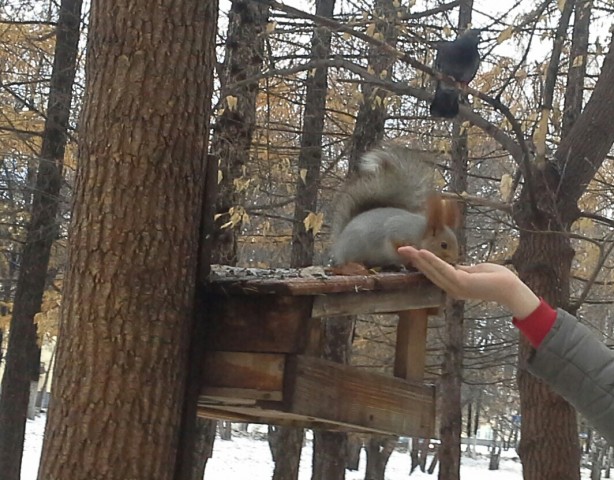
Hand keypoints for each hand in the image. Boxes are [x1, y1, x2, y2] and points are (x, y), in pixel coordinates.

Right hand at [397, 246, 539, 318]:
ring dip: (420, 259)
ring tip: (408, 249)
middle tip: (401, 248)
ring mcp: (455, 288)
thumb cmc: (497, 278)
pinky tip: (423, 253)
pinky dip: (432, 261)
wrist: (511, 288)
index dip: (421, 262)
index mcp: (453, 285)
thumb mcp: (475, 270)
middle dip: (415, 260)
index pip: (433, 272)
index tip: (409, 252)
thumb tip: (453, 265)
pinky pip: (443, 270)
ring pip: (433, 271)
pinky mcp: (461, 284)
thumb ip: (462, 269)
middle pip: (429, 272)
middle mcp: (452, 289)